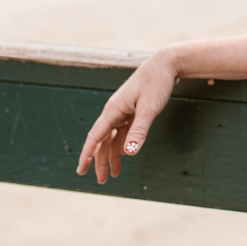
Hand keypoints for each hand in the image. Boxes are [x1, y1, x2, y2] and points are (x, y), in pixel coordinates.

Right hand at [75, 50, 177, 183]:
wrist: (166, 63)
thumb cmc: (157, 83)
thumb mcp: (149, 108)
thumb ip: (139, 131)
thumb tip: (128, 153)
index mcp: (113, 110)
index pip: (95, 137)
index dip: (87, 155)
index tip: (81, 171)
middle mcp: (114, 111)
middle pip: (102, 141)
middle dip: (99, 161)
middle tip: (101, 181)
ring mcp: (123, 110)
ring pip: (112, 138)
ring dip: (111, 156)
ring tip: (113, 175)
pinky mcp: (132, 110)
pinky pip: (122, 132)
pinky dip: (122, 145)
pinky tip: (123, 156)